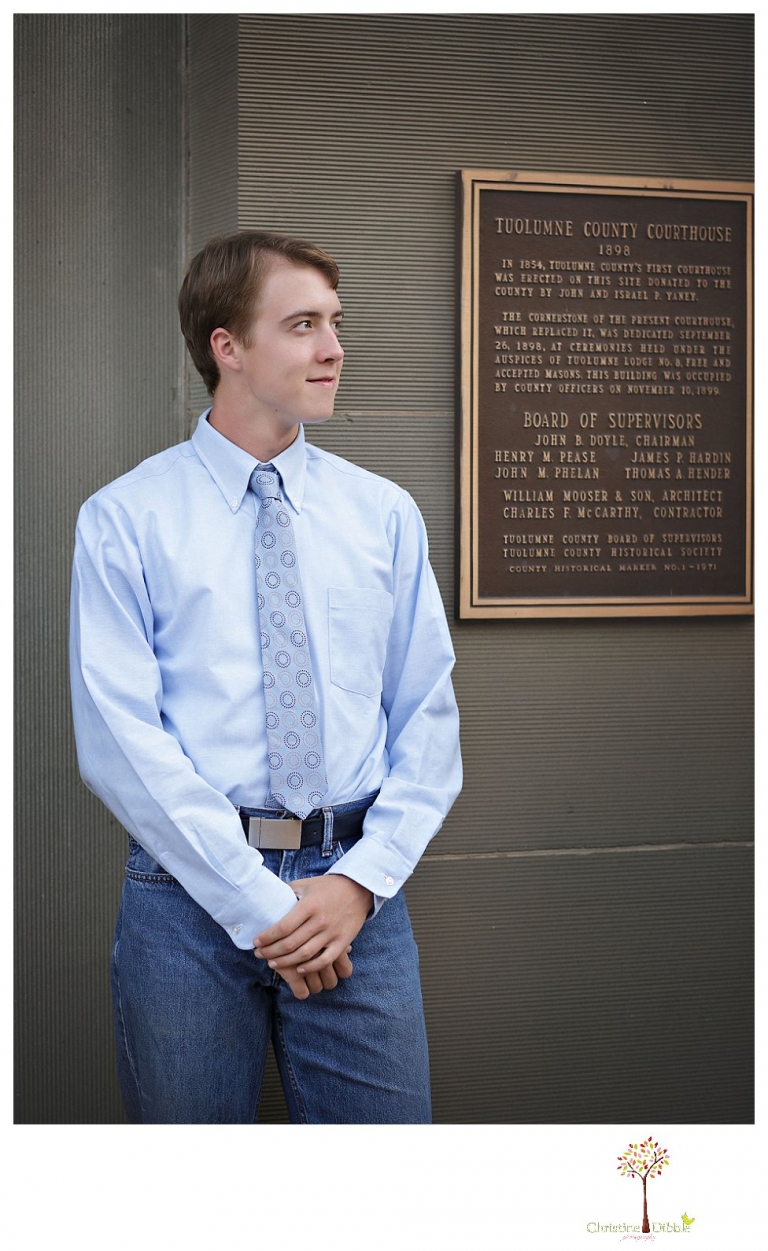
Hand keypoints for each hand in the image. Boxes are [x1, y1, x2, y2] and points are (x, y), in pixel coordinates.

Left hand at [253, 875, 371, 992]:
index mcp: (309, 905)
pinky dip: (310, 967)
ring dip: (285, 962)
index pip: (283, 926)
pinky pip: (324, 960)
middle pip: (291, 943)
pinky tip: (298, 969)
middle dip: (271, 952)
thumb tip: (267, 897)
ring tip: (272, 963)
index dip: (267, 937)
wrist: (359, 889)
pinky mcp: (342, 942)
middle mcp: (320, 920)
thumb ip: (288, 891)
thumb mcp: (307, 884)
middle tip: (259, 954)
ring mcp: (332, 933)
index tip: (256, 942)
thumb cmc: (328, 887)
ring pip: (305, 954)